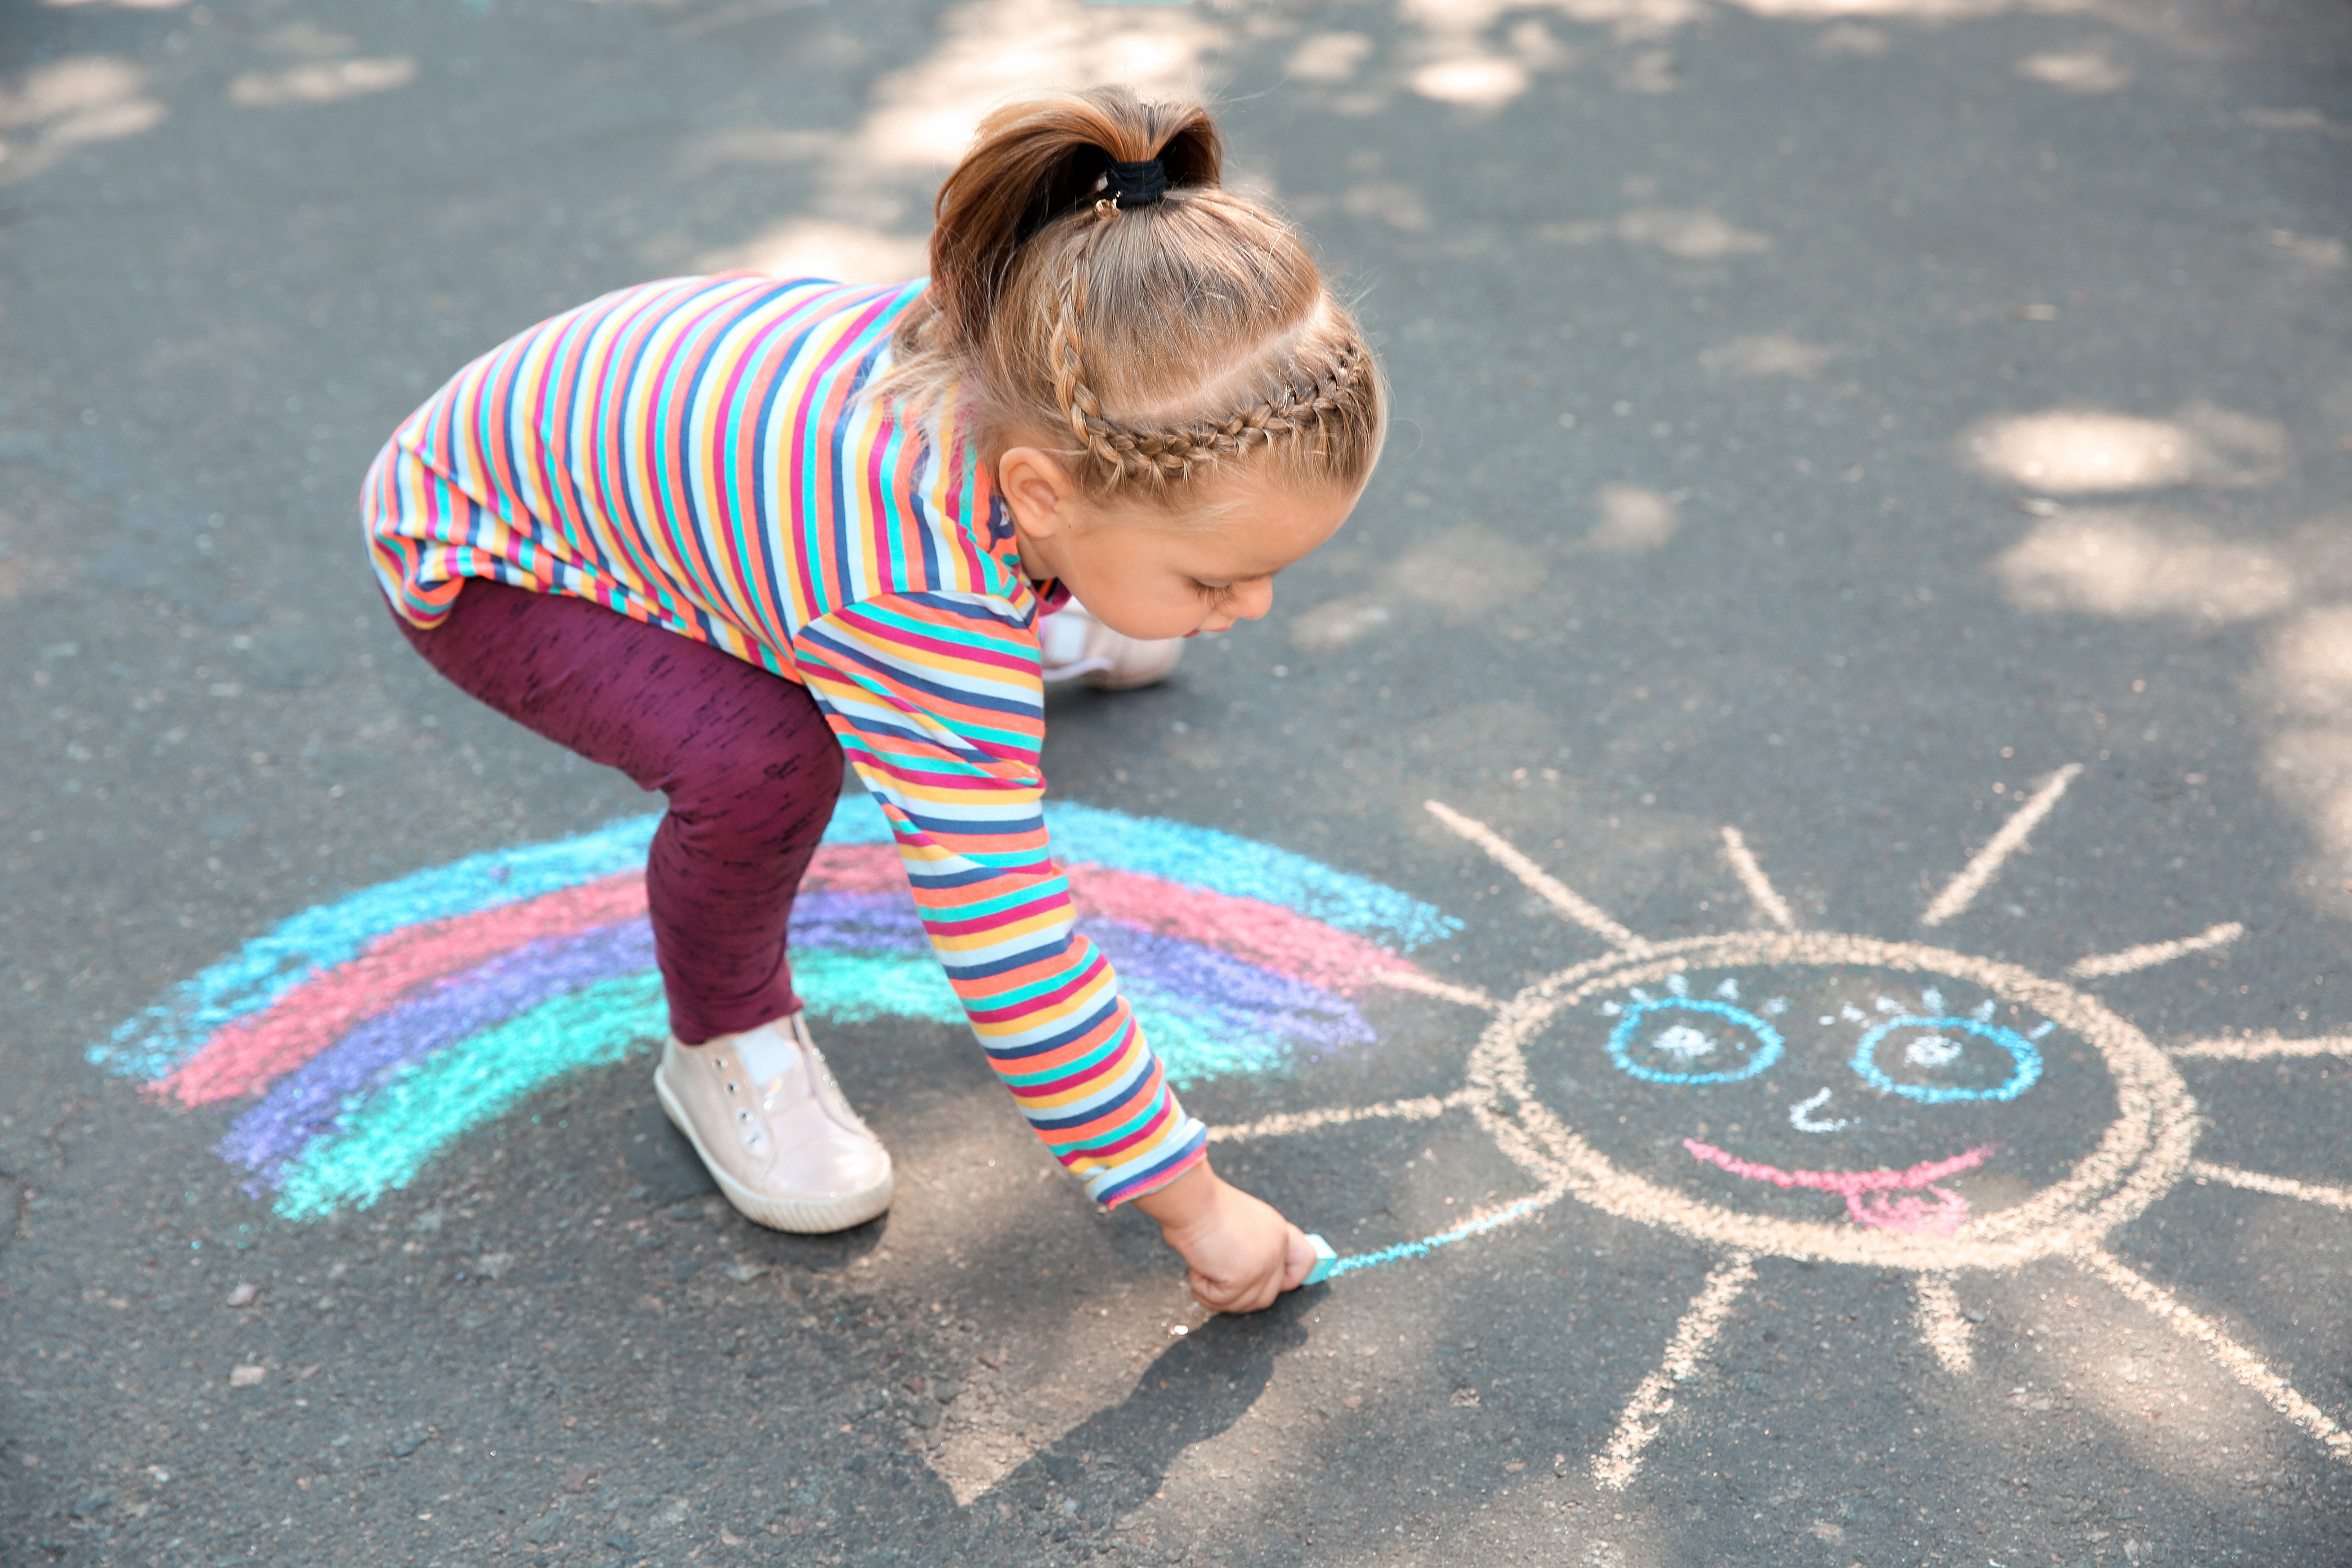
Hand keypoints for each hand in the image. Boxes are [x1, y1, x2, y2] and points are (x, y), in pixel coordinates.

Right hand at [1129, 1160, 1316, 1312]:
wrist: (1191, 1199)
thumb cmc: (1201, 1205)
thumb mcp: (1236, 1224)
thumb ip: (1250, 1246)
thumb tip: (1239, 1276)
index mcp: (1276, 1230)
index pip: (1305, 1259)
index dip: (1291, 1278)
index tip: (1269, 1282)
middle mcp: (1276, 1247)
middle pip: (1268, 1295)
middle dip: (1238, 1296)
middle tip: (1214, 1278)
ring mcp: (1263, 1264)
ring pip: (1245, 1304)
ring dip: (1218, 1296)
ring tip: (1201, 1269)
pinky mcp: (1243, 1278)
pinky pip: (1221, 1301)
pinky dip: (1202, 1291)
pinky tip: (1196, 1269)